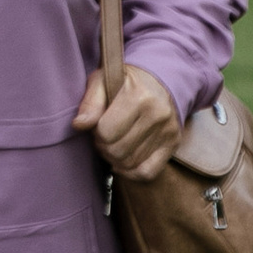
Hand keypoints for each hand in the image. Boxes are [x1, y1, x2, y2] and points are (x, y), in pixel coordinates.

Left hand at [72, 63, 180, 183]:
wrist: (159, 80)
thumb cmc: (124, 81)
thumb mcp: (102, 81)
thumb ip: (90, 102)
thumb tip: (78, 125)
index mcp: (139, 95)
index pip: (106, 132)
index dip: (95, 132)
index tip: (97, 124)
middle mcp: (158, 114)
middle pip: (117, 150)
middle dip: (103, 147)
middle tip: (103, 136)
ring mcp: (168, 131)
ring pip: (130, 164)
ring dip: (114, 159)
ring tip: (113, 144)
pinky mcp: (173, 144)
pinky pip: (148, 172)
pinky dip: (131, 172)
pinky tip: (123, 161)